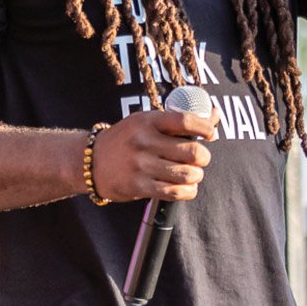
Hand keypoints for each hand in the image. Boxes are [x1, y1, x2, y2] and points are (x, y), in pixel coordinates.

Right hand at [90, 106, 220, 203]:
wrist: (91, 160)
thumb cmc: (127, 138)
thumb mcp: (149, 121)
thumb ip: (181, 120)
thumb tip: (215, 113)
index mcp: (149, 121)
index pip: (186, 121)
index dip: (205, 128)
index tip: (210, 134)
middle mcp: (145, 141)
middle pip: (192, 151)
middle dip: (204, 157)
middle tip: (201, 158)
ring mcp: (141, 165)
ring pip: (186, 174)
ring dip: (196, 176)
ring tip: (194, 173)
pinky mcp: (138, 186)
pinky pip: (173, 192)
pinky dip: (187, 191)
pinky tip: (188, 188)